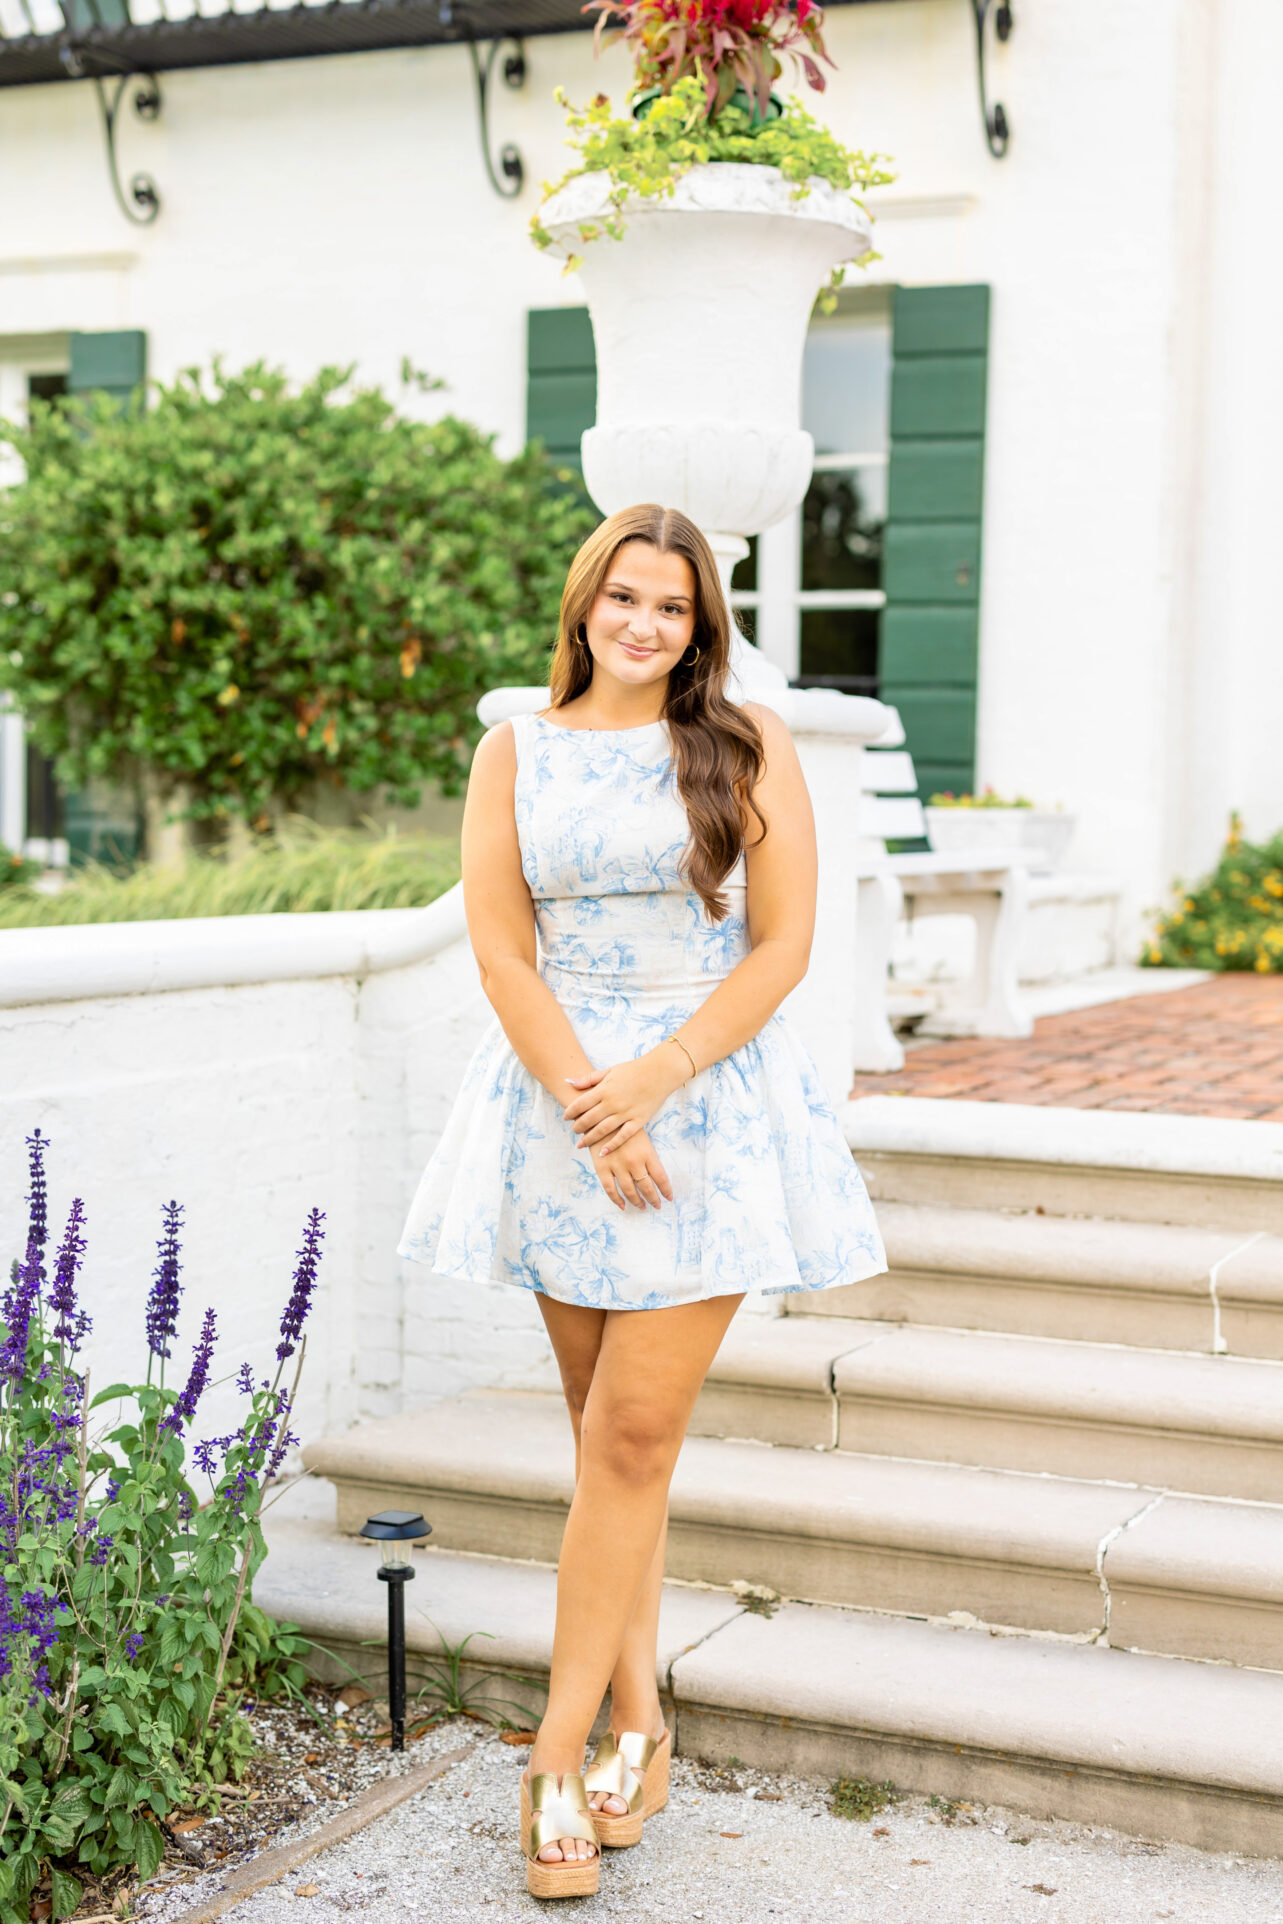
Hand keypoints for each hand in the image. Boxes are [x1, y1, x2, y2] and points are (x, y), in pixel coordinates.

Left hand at [563, 1048, 685, 1155]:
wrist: (660, 1072)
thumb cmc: (634, 1069)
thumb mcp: (610, 1070)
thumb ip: (589, 1078)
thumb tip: (569, 1082)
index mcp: (604, 1089)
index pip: (580, 1104)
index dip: (570, 1112)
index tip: (565, 1117)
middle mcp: (613, 1102)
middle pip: (589, 1119)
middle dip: (578, 1127)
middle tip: (574, 1130)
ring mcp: (626, 1113)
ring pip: (602, 1130)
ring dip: (589, 1138)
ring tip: (581, 1144)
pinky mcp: (638, 1121)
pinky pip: (623, 1136)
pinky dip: (612, 1145)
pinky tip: (603, 1152)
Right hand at [592, 1129, 673, 1210]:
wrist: (600, 1116)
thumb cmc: (624, 1125)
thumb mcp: (642, 1137)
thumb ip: (648, 1156)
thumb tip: (656, 1176)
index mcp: (647, 1152)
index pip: (661, 1177)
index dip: (666, 1190)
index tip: (669, 1197)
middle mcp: (634, 1162)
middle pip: (647, 1187)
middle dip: (654, 1199)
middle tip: (657, 1205)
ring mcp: (617, 1166)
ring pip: (630, 1191)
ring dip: (637, 1201)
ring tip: (642, 1207)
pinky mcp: (602, 1168)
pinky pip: (610, 1189)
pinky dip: (617, 1200)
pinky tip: (623, 1205)